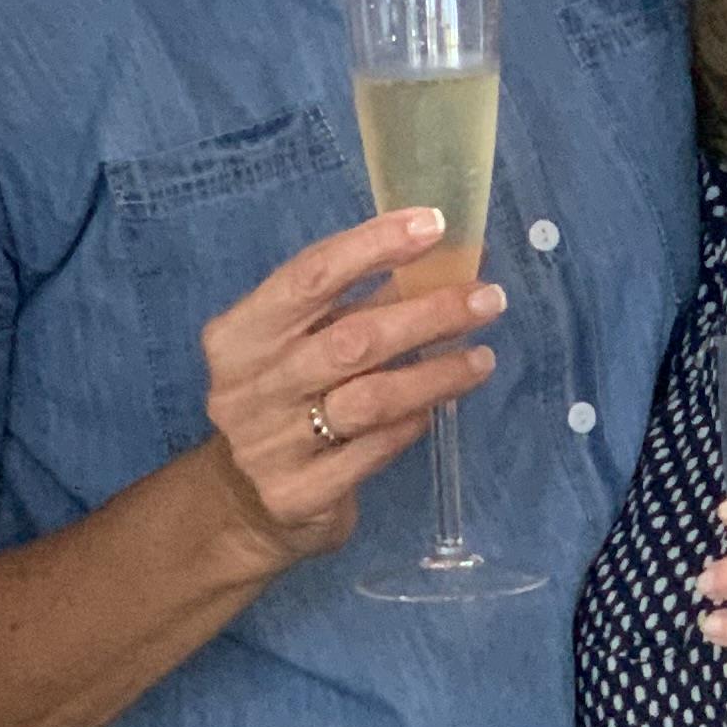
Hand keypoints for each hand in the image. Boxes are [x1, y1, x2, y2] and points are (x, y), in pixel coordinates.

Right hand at [197, 206, 506, 563]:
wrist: (241, 501)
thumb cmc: (281, 402)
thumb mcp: (291, 347)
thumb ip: (344, 309)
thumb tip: (435, 261)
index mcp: (239, 334)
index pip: (310, 275)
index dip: (374, 245)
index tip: (434, 225)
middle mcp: (249, 386)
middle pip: (352, 338)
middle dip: (429, 313)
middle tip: (487, 298)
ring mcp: (270, 445)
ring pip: (371, 399)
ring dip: (437, 373)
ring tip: (481, 359)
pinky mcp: (298, 494)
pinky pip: (373, 452)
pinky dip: (412, 424)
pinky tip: (439, 408)